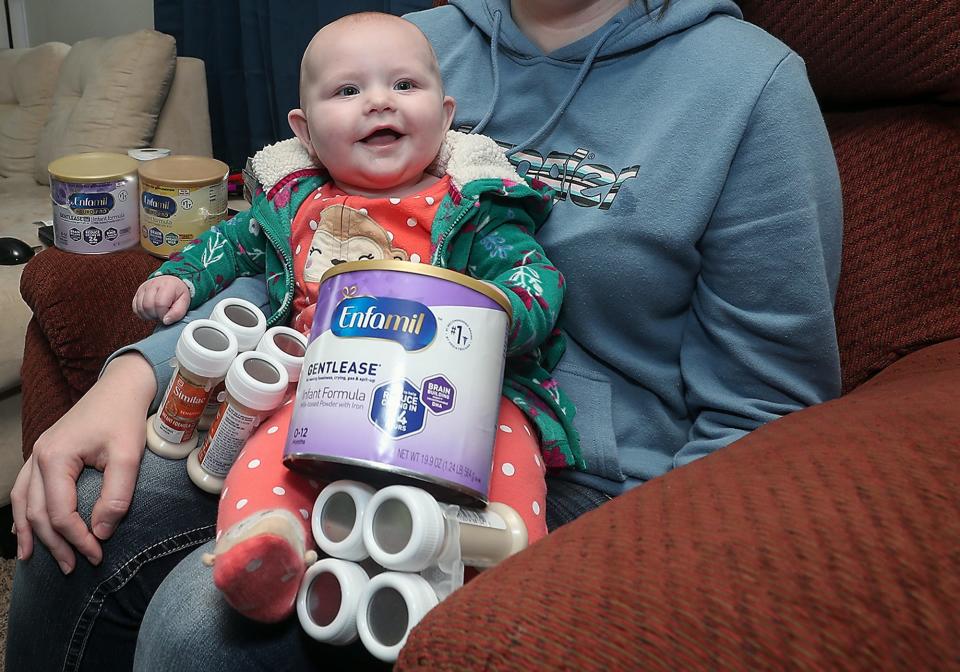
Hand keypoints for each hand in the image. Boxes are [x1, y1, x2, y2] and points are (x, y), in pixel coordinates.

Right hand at [10, 353, 155, 572]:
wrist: (121, 387)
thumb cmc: (125, 418)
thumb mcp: (129, 456)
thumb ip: (116, 495)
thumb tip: (101, 531)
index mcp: (56, 457)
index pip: (59, 512)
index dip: (76, 539)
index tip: (97, 554)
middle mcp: (39, 456)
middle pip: (36, 512)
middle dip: (54, 543)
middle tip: (72, 567)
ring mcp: (38, 454)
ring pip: (23, 502)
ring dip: (31, 532)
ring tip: (35, 559)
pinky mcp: (45, 453)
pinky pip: (24, 488)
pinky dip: (23, 511)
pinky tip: (25, 528)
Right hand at [133, 276, 190, 324]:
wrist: (171, 283)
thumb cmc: (178, 293)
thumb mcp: (184, 302)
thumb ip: (178, 312)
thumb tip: (166, 321)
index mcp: (167, 285)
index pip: (160, 304)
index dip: (163, 314)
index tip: (168, 316)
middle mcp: (153, 284)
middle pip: (148, 306)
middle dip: (156, 315)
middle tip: (163, 314)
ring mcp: (143, 288)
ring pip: (140, 308)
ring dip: (149, 315)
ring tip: (158, 312)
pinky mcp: (137, 293)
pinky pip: (135, 308)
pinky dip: (142, 314)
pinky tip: (151, 312)